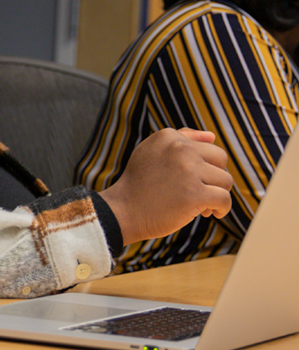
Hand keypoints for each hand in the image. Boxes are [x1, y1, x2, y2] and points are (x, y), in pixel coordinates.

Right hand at [101, 128, 232, 246]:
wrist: (123, 211)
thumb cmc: (139, 184)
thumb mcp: (151, 151)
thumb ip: (181, 139)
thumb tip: (212, 136)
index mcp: (169, 136)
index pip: (207, 146)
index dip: (203, 166)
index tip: (189, 180)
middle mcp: (180, 149)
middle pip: (221, 160)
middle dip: (214, 177)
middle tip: (200, 192)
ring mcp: (188, 171)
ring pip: (226, 180)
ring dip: (217, 194)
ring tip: (202, 205)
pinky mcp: (195, 195)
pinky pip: (225, 199)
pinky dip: (222, 209)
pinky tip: (209, 213)